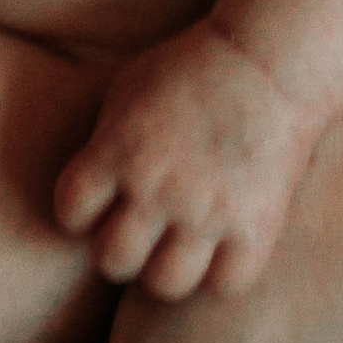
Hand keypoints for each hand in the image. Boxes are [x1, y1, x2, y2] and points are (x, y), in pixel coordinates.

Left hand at [54, 20, 317, 301]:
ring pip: (164, 284)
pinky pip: (225, 284)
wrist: (271, 57)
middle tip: (143, 229)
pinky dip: (221, 273)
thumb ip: (105, 141)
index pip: (71, 211)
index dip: (82, 212)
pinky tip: (223, 247)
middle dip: (122, 246)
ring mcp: (206, 212)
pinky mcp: (254, 227)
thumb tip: (93, 189)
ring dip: (167, 268)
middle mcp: (157, 187)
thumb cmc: (195, 65)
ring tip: (180, 246)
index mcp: (119, 150)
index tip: (104, 201)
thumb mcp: (130, 87)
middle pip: (113, 260)